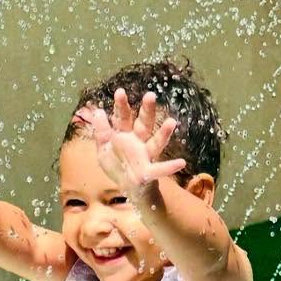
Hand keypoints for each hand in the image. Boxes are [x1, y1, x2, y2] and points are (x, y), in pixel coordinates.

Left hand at [72, 88, 186, 195]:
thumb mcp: (103, 149)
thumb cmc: (117, 166)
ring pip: (155, 142)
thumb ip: (101, 132)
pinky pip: (160, 169)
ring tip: (172, 122)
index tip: (120, 91)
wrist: (126, 188)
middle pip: (143, 124)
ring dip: (163, 133)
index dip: (122, 105)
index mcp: (124, 134)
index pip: (123, 117)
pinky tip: (181, 163)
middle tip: (150, 95)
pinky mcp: (148, 171)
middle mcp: (137, 142)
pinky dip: (170, 167)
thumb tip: (98, 112)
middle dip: (147, 110)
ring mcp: (145, 155)